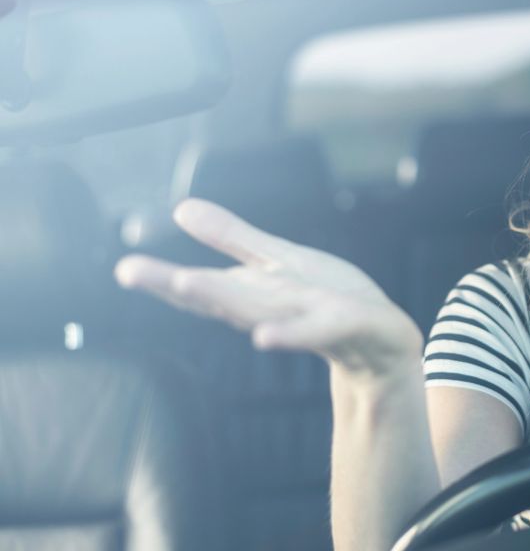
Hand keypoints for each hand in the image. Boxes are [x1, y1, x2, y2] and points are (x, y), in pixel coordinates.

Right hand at [114, 198, 421, 380]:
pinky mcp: (345, 325)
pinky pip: (317, 330)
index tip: (124, 268)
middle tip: (130, 272)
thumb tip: (181, 209)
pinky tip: (263, 336)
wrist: (384, 341)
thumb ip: (233, 239)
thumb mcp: (280, 262)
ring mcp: (307, 320)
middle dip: (178, 285)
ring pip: (261, 310)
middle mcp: (273, 309)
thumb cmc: (328, 299)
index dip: (164, 277)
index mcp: (255, 293)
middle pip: (222, 296)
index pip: (205, 284)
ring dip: (224, 300)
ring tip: (186, 283)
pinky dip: (291, 334)